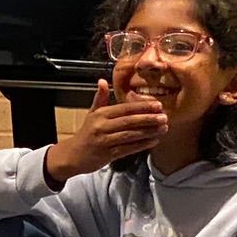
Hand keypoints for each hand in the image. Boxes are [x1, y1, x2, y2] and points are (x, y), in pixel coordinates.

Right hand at [45, 81, 167, 183]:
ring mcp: (105, 141)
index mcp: (100, 114)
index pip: (124, 108)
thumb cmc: (86, 133)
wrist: (72, 155)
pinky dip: (141, 145)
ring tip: (163, 128)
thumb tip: (103, 81)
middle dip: (148, 118)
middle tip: (164, 116)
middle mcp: (102, 126)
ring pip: (130, 135)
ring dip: (148, 132)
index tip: (157, 105)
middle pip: (129, 121)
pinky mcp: (107, 155)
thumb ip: (100, 98)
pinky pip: (127, 149)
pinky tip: (153, 141)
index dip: (142, 107)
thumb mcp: (91, 114)